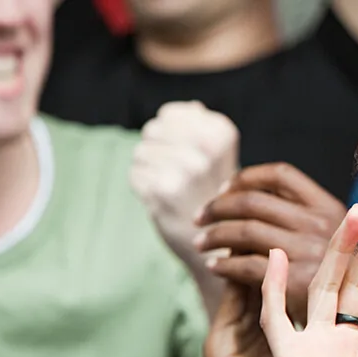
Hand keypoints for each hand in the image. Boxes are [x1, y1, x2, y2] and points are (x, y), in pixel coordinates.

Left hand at [131, 101, 239, 262]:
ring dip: (150, 171)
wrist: (217, 246)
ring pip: (141, 152)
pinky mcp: (163, 189)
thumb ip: (204, 128)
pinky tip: (164, 201)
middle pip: (153, 130)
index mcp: (222, 134)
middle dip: (158, 151)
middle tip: (178, 176)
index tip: (190, 158)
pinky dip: (144, 188)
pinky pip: (135, 174)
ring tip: (173, 189)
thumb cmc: (212, 197)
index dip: (172, 136)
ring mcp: (185, 168)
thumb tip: (192, 107)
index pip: (171, 115)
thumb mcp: (219, 158)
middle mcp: (206, 148)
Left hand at [196, 163, 346, 323]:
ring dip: (214, 235)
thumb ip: (305, 217)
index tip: (226, 188)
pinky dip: (223, 266)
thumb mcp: (340, 237)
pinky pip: (243, 266)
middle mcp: (319, 225)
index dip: (247, 177)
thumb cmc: (348, 278)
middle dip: (218, 206)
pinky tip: (215, 268)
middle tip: (201, 217)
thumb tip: (252, 198)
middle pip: (253, 201)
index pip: (280, 175)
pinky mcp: (294, 282)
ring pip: (243, 231)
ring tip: (201, 242)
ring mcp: (307, 252)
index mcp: (328, 207)